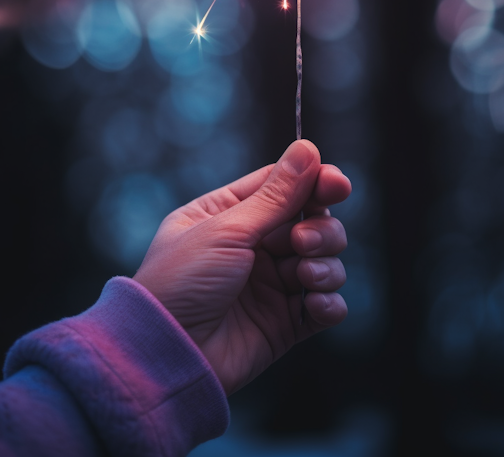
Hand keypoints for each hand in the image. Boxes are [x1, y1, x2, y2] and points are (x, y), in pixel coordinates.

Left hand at [134, 140, 350, 394]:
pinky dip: (328, 300)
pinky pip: (325, 304)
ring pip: (325, 260)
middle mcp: (254, 246)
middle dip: (319, 228)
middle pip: (312, 221)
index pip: (284, 186)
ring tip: (303, 274)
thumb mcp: (227, 229)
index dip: (315, 182)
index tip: (337, 183)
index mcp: (231, 214)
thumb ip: (276, 195)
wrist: (165, 354)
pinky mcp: (284, 323)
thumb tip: (308, 149)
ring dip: (326, 263)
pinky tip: (315, 302)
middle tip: (301, 241)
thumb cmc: (181, 282)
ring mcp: (271, 285)